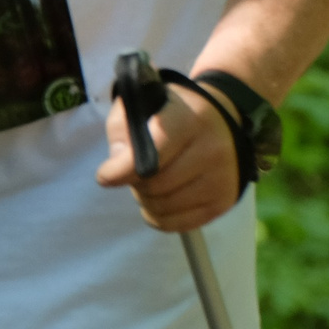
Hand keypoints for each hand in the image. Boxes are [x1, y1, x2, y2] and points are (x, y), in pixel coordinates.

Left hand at [96, 87, 239, 231]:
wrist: (224, 123)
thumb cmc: (176, 113)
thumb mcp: (144, 104)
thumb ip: (121, 128)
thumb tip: (116, 167)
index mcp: (191, 119)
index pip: (154, 153)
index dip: (123, 169)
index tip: (104, 176)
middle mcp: (212, 151)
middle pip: (155, 185)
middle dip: (136, 182)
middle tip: (136, 171)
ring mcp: (221, 180)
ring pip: (163, 207)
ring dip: (146, 200)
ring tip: (151, 181)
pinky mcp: (223, 203)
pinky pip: (176, 224)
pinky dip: (159, 216)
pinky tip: (161, 198)